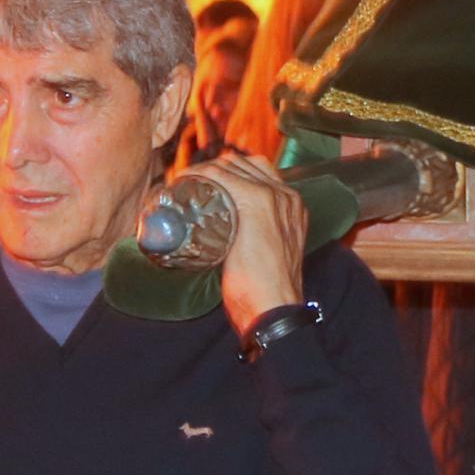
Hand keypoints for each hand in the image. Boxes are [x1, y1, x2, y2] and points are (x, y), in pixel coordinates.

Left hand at [191, 151, 309, 338]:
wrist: (275, 309)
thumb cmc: (266, 294)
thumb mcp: (267, 260)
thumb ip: (255, 249)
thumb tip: (227, 250)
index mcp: (292, 207)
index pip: (255, 173)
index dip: (225, 174)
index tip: (202, 187)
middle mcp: (286, 196)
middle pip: (241, 165)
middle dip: (212, 170)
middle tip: (186, 188)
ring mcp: (273, 196)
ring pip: (231, 166)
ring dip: (202, 170)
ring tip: (182, 186)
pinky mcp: (256, 202)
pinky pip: (221, 175)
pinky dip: (199, 174)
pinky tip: (184, 181)